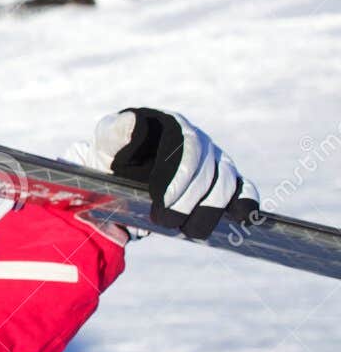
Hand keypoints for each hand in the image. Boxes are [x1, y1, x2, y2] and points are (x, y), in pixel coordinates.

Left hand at [87, 108, 258, 239]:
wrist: (116, 182)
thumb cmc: (110, 159)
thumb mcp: (105, 145)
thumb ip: (115, 133)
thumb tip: (135, 121)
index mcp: (170, 125)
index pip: (185, 145)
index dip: (178, 174)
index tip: (161, 199)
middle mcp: (197, 140)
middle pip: (206, 169)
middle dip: (187, 199)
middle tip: (164, 220)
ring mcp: (213, 160)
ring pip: (225, 182)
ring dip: (209, 209)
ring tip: (186, 229)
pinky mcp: (224, 181)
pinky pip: (242, 188)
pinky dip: (246, 201)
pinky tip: (244, 217)